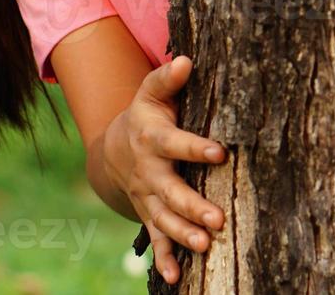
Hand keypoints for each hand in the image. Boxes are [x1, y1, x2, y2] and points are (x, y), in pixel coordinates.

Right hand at [103, 55, 226, 285]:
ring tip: (205, 246)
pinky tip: (176, 278)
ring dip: (183, 234)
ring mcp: (148, 197)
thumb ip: (167, 78)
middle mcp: (149, 172)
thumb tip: (186, 60)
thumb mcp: (150, 92)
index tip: (220, 152)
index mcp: (152, 139)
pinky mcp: (149, 214)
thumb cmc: (146, 115)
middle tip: (217, 219)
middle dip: (193, 206)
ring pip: (165, 219)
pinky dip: (164, 259)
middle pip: (171, 191)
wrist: (113, 148)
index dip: (195, 147)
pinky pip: (155, 240)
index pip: (175, 143)